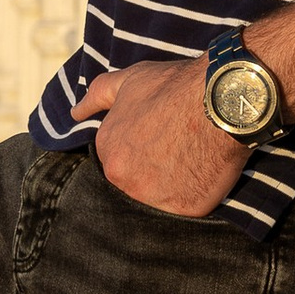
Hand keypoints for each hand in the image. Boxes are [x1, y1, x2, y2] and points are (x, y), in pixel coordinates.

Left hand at [70, 58, 248, 217]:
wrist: (219, 99)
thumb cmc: (174, 87)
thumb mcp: (130, 81)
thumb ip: (97, 96)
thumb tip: (76, 113)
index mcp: (108, 153)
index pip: (118, 164)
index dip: (140, 155)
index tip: (158, 145)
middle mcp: (124, 180)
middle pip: (135, 186)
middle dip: (151, 176)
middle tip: (175, 157)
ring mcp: (154, 198)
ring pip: (157, 203)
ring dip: (170, 192)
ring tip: (189, 168)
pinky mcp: (184, 210)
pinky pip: (185, 212)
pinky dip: (193, 199)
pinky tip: (203, 178)